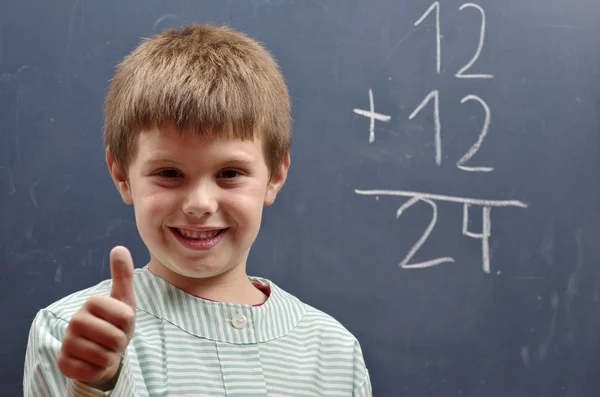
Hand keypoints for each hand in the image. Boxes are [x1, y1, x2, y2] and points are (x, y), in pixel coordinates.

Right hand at [58, 246, 136, 383]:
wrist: (103, 351)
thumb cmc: (116, 324)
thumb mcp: (124, 300)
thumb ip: (123, 275)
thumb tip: (119, 247)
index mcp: (92, 303)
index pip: (125, 316)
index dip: (129, 322)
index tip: (121, 322)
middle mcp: (75, 320)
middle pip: (116, 337)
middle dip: (121, 342)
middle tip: (114, 339)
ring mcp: (67, 342)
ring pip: (104, 356)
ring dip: (111, 357)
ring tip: (106, 350)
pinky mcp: (64, 364)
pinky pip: (92, 371)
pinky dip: (99, 370)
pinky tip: (94, 362)